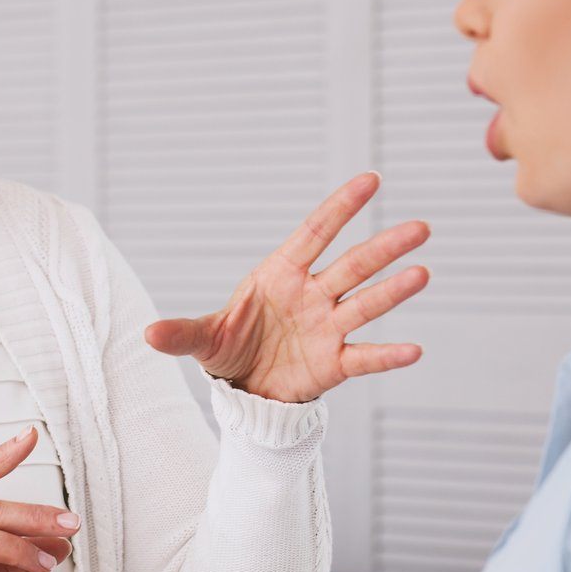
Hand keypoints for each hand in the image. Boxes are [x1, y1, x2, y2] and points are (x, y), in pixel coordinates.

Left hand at [145, 172, 429, 402]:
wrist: (246, 391)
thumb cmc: (231, 350)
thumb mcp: (204, 340)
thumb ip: (182, 334)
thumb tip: (148, 335)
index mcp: (280, 275)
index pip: (315, 233)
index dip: (342, 207)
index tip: (372, 180)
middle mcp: (312, 295)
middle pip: (352, 265)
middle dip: (384, 247)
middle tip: (421, 228)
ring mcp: (327, 327)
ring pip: (365, 303)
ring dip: (393, 290)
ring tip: (422, 273)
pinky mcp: (334, 363)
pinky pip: (365, 356)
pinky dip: (388, 355)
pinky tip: (415, 350)